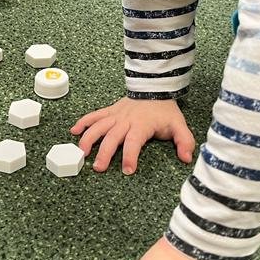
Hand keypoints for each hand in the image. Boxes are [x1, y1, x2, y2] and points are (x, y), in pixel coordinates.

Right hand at [71, 96, 194, 173]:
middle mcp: (125, 120)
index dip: (130, 156)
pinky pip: (94, 115)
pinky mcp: (109, 111)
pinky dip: (83, 122)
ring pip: (98, 126)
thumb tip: (187, 158)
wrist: (155, 89)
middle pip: (112, 137)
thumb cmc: (165, 111)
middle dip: (104, 153)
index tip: (127, 170)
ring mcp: (115, 115)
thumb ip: (184, 142)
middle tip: (98, 168)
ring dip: (88, 138)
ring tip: (81, 153)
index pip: (134, 142)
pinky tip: (73, 131)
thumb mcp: (179, 126)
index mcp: (141, 125)